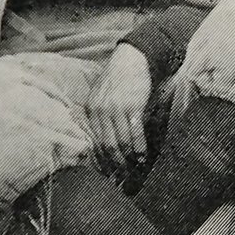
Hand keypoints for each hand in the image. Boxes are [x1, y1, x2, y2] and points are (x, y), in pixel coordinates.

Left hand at [85, 43, 153, 168]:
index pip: (95, 141)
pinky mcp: (132, 107)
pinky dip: (139, 147)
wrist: (131, 60)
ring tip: (135, 167)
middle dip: (116, 163)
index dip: (102, 159)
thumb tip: (104, 141)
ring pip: (122, 141)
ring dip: (129, 158)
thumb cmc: (117, 80)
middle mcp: (101, 111)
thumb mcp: (100, 96)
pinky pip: (135, 133)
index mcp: (91, 110)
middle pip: (107, 145)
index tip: (108, 171)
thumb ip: (100, 116)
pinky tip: (143, 156)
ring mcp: (116, 109)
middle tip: (123, 174)